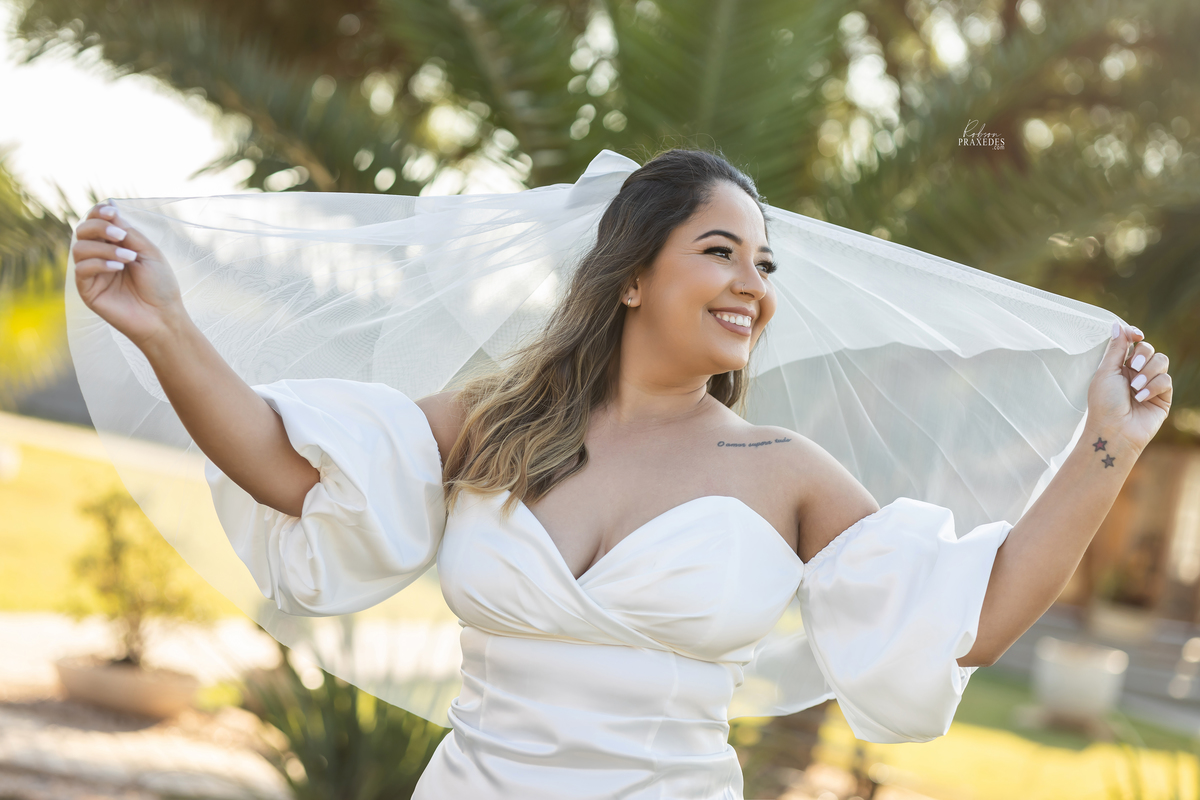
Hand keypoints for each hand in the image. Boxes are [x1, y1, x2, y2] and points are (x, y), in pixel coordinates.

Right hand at [72, 202, 187, 347]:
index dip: (99, 213)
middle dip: (99, 227)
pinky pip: (81, 269)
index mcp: (115, 245)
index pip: (97, 222)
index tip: (111, 210)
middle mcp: (100, 256)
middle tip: (121, 236)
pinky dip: (99, 263)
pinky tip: (118, 268)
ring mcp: (92, 273)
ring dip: (104, 248)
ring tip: (128, 258)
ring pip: (80, 248)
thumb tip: (109, 208)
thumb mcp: (149, 252)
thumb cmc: (160, 285)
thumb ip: (129, 232)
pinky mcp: (88, 290)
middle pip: (83, 230)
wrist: (163, 317)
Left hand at [1085, 322, 1171, 452]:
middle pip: (1148, 348)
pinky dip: (1154, 386)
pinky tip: (1142, 398)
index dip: (1135, 334)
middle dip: (1142, 354)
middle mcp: (1135, 373)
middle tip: (1133, 367)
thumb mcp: (1106, 372)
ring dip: (1148, 372)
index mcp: (1118, 366)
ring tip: (1135, 388)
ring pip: (1161, 360)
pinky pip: (1166, 379)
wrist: (1114, 430)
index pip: (1132, 342)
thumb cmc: (1104, 403)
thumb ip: (1116, 348)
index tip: (1136, 334)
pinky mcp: (1163, 396)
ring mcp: (1150, 383)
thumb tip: (1117, 324)